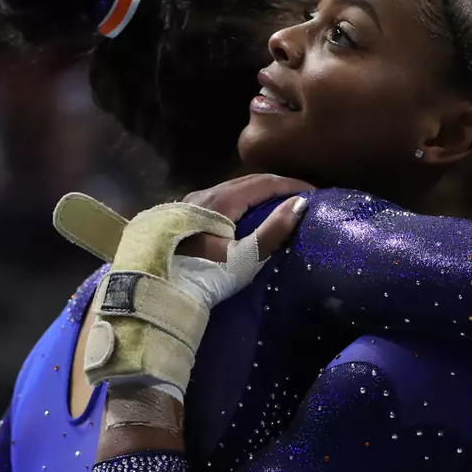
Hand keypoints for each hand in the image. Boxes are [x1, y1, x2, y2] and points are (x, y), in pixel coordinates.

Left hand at [176, 174, 311, 262]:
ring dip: (256, 194)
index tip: (315, 193)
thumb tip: (300, 204)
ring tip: (277, 205)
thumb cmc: (204, 274)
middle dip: (276, 186)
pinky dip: (240, 202)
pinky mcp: (181, 218)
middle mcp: (204, 194)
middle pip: (246, 182)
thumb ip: (273, 230)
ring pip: (230, 190)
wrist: (156, 290)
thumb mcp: (244, 257)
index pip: (264, 182)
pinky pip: (218, 201)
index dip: (291, 185)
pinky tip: (245, 216)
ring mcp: (189, 205)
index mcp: (221, 199)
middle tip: (299, 198)